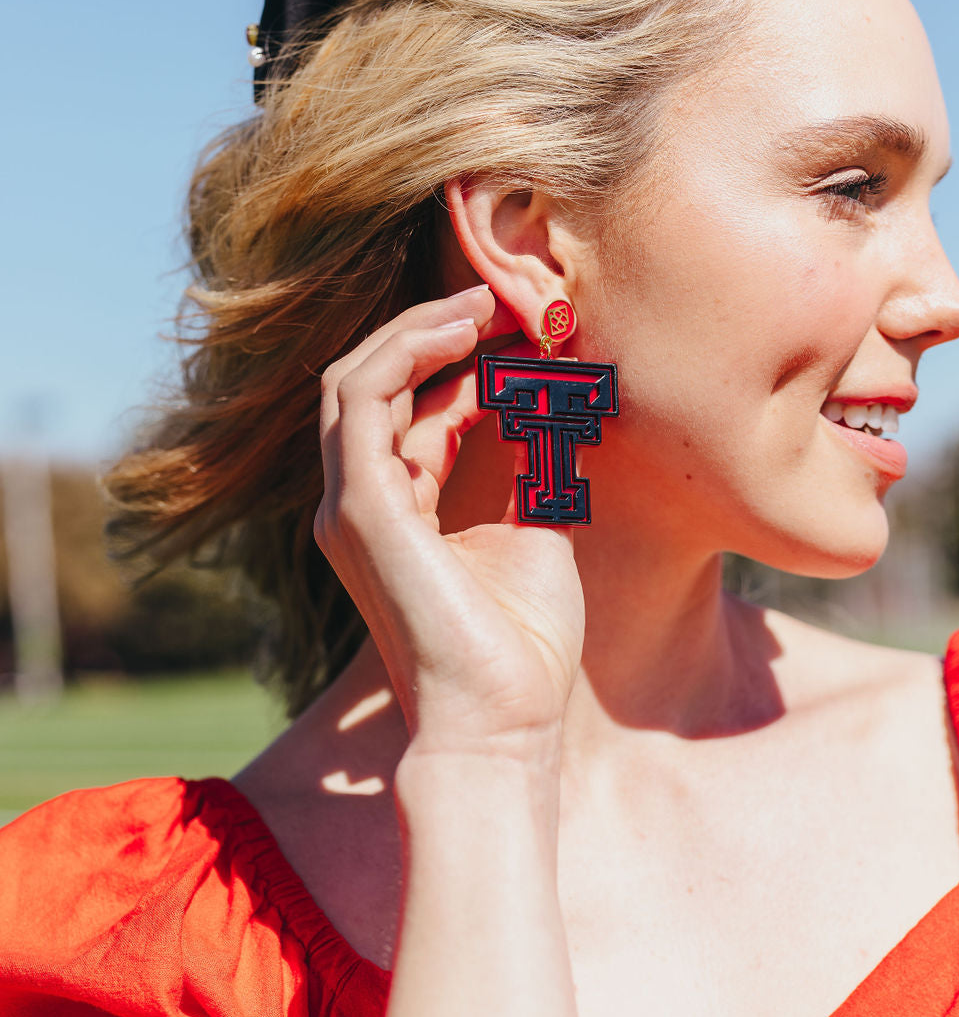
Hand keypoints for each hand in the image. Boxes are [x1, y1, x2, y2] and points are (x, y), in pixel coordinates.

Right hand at [314, 286, 584, 754]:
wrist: (504, 722)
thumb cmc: (521, 646)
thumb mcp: (534, 527)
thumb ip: (527, 460)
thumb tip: (550, 393)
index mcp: (394, 511)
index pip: (407, 408)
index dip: (461, 358)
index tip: (525, 327)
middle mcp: (359, 504)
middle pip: (371, 382)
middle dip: (432, 329)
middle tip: (499, 294)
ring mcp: (351, 507)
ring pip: (357, 380)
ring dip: (419, 330)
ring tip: (486, 303)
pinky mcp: (362, 511)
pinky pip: (364, 401)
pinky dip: (410, 354)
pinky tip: (467, 333)